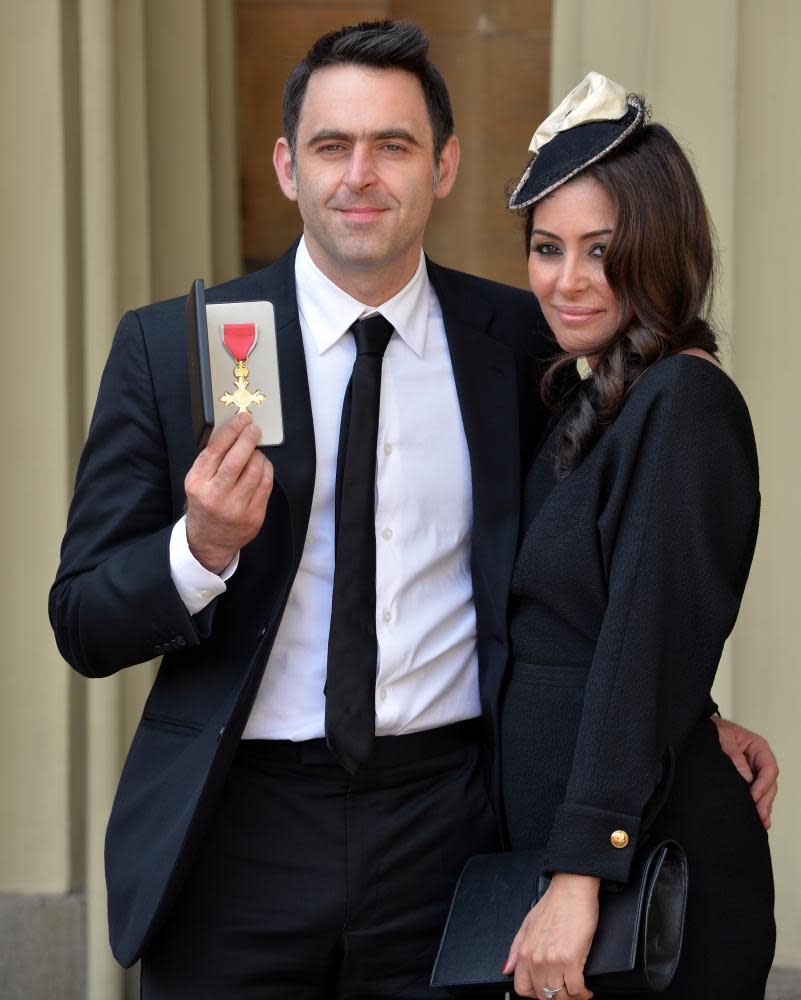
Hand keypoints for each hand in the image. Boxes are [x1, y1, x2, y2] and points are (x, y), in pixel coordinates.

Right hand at [184, 412, 273, 572]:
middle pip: (237, 460)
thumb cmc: (205, 505)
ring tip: (255, 451)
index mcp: (197, 484)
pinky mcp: (253, 516)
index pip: (215, 450)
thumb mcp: (197, 482)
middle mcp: (215, 496)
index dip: (231, 430)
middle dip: (248, 439)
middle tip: (254, 428)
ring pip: (255, 471)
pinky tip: (262, 466)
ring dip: (258, 454)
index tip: (242, 419)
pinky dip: (266, 469)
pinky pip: (266, 484)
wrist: (210, 540)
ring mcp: (236, 508)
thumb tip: (233, 431)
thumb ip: (211, 460)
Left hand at [504, 872, 599, 998]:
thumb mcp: (527, 924)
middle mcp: (536, 959)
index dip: (535, 995)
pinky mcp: (571, 960)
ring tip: (577, 992)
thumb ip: (515, 949)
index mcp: (524, 952)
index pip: (522, 989)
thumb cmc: (554, 904)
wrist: (571, 890)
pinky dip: (583, 994)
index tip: (546, 992)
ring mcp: (553, 961)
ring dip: (570, 997)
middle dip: (556, 998)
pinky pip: (576, 990)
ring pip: (560, 996)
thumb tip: (506, 969)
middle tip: (565, 992)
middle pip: (543, 996)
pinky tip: (586, 990)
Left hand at [711, 716, 777, 829]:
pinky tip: (757, 821)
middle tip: (758, 816)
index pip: (769, 768)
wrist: (700, 732)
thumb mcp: (722, 737)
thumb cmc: (713, 730)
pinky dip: (756, 806)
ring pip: (764, 792)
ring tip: (761, 823)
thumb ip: (733, 754)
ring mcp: (753, 772)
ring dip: (763, 808)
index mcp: (758, 747)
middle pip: (769, 784)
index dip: (763, 784)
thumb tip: (745, 777)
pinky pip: (754, 795)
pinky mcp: (745, 781)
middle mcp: (758, 761)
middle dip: (765, 801)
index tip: (753, 796)